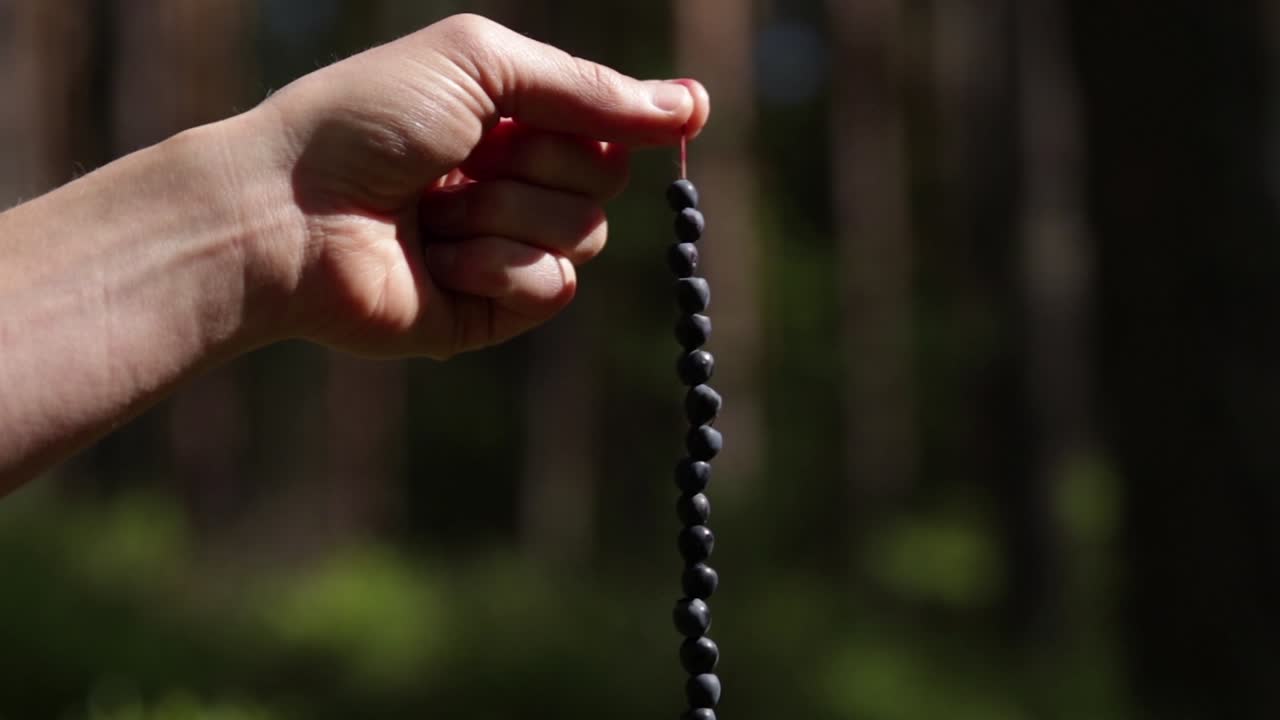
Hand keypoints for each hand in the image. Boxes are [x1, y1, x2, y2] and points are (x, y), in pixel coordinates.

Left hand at [242, 13, 710, 357]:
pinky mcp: (490, 311)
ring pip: (584, 234)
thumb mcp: (479, 64)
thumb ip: (585, 86)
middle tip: (468, 156)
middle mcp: (511, 182)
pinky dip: (499, 268)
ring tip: (434, 212)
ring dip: (507, 212)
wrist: (289, 211)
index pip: (605, 121)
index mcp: (505, 119)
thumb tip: (693, 104)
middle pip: (606, 177)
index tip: (684, 114)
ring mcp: (503, 248)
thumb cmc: (367, 119)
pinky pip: (553, 288)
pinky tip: (440, 261)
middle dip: (542, 160)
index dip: (624, 117)